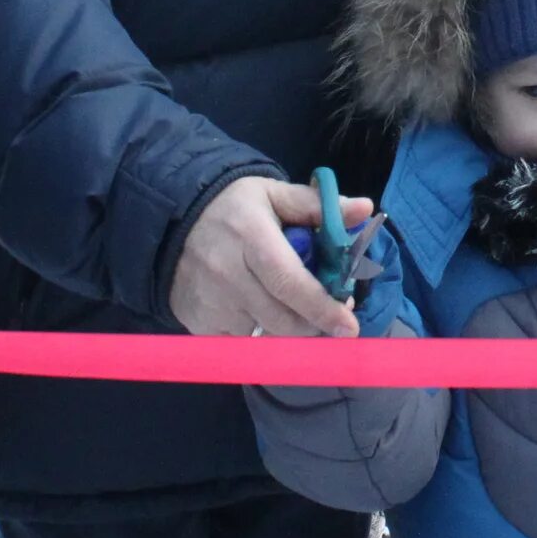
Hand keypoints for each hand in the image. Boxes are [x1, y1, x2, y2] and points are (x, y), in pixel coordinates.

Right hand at [169, 176, 373, 338]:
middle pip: (281, 318)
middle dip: (313, 323)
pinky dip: (258, 333)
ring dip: (287, 328)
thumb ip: (318, 207)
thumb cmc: (232, 207)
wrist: (171, 221)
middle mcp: (227, 273)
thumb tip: (364, 210)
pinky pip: (240, 342)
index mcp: (251, 236)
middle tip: (329, 315)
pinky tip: (258, 310)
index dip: (321, 307)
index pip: (290, 281)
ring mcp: (210, 302)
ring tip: (290, 305)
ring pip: (264, 334)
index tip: (349, 326)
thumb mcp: (273, 195)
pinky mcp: (198, 323)